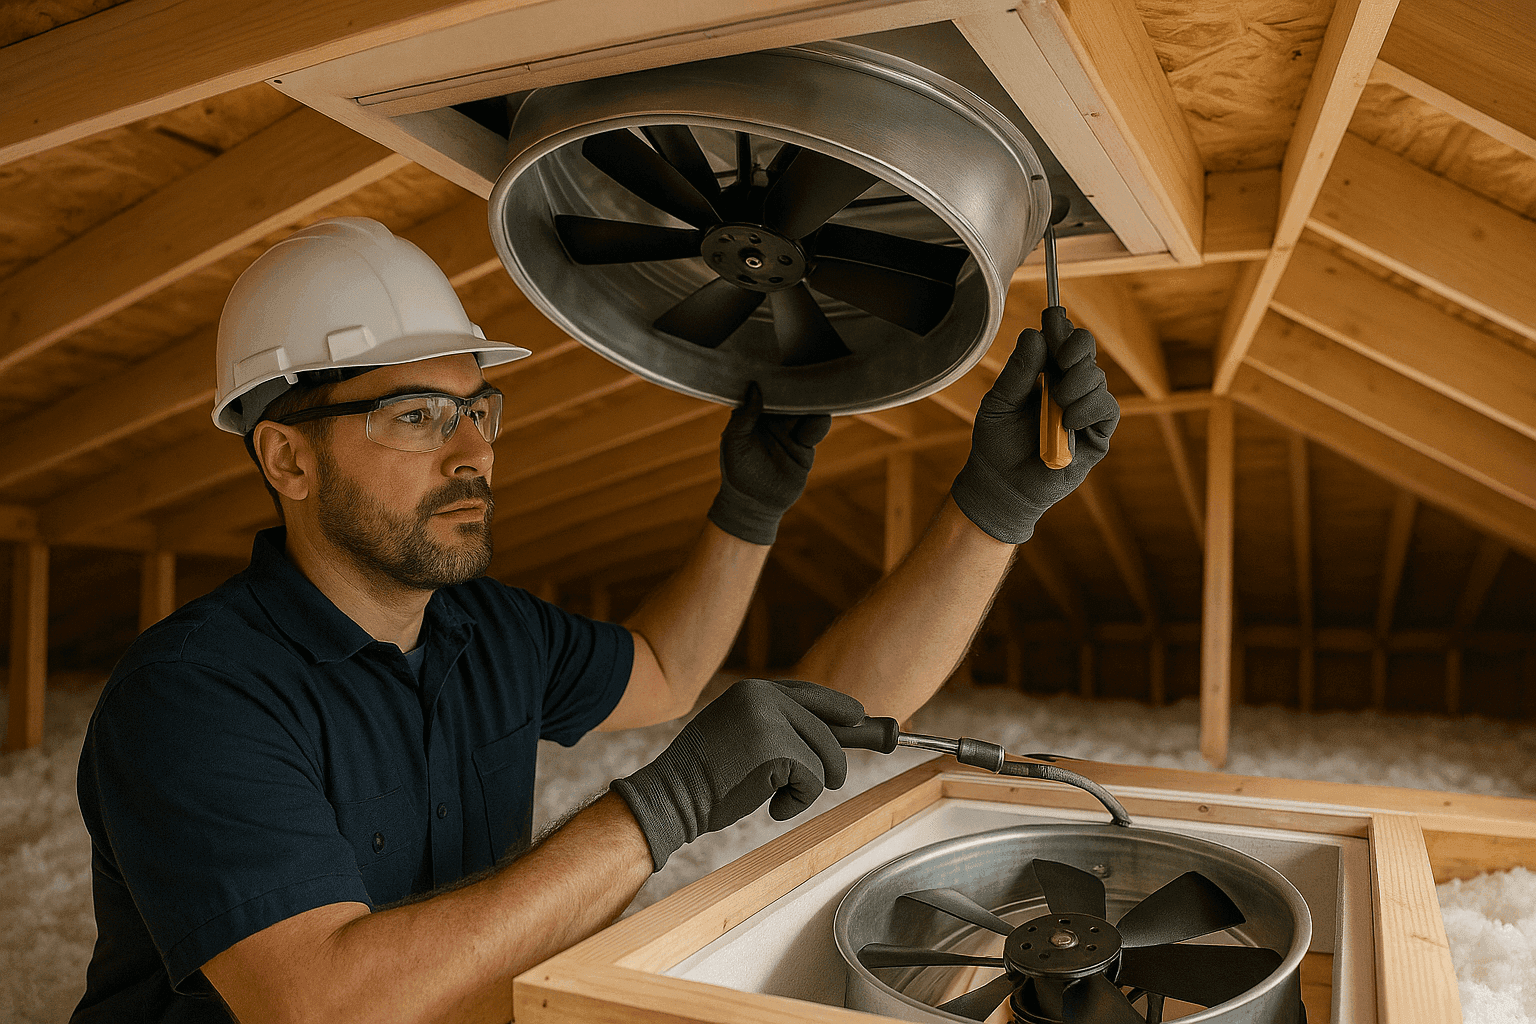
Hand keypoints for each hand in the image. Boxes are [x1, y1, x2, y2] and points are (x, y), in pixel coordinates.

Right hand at [610, 678, 863, 870]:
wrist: (672, 795)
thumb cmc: (702, 776)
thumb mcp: (738, 734)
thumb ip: (775, 727)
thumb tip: (826, 737)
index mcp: (752, 690)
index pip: (808, 693)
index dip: (837, 707)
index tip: (859, 716)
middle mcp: (764, 696)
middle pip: (827, 727)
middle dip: (834, 761)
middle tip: (833, 782)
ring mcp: (772, 720)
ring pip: (825, 756)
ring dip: (809, 786)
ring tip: (777, 798)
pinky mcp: (779, 749)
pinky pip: (814, 779)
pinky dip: (799, 801)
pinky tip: (771, 807)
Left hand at [706, 383, 831, 544]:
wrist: (755, 504)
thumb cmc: (738, 472)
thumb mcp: (734, 442)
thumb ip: (745, 416)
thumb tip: (755, 386)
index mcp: (754, 414)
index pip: (765, 390)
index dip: (771, 377)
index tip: (779, 360)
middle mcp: (773, 419)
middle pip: (789, 396)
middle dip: (796, 385)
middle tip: (805, 368)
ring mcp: (790, 431)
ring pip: (805, 409)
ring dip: (810, 401)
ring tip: (815, 392)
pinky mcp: (805, 445)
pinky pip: (815, 428)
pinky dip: (817, 423)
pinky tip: (815, 421)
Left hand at [951, 307, 1119, 543]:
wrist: (1001, 485)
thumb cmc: (997, 443)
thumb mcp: (1000, 402)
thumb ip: (1018, 371)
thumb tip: (1034, 334)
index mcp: (1045, 374)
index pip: (1062, 340)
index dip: (1060, 328)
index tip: (1052, 318)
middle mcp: (1069, 387)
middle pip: (1086, 350)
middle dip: (1075, 348)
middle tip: (1059, 359)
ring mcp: (1084, 409)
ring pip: (1098, 377)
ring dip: (1078, 383)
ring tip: (1058, 402)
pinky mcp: (1097, 435)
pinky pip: (1107, 409)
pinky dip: (1090, 407)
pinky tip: (1069, 418)